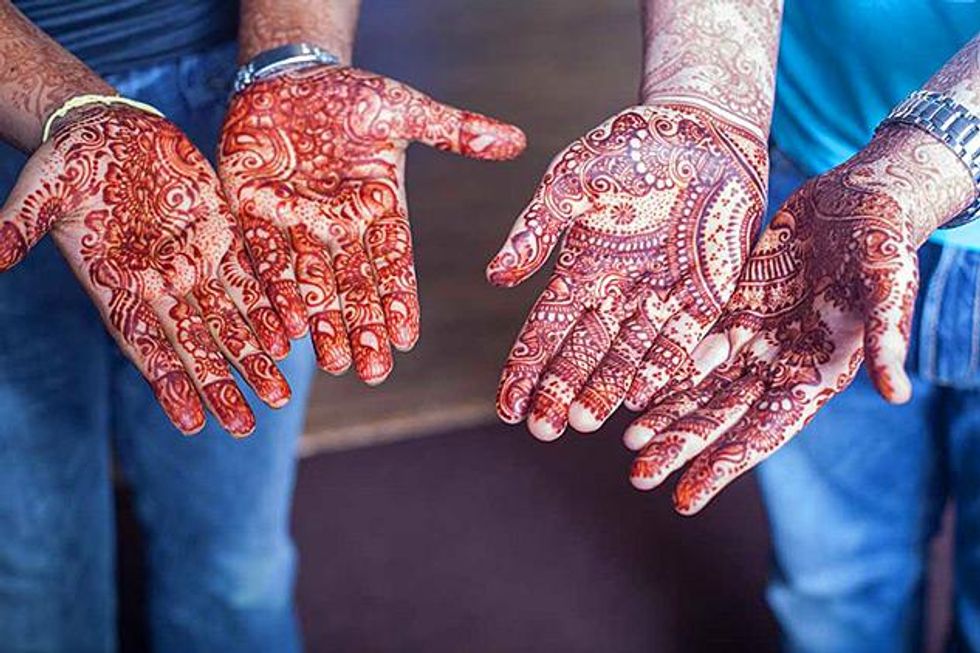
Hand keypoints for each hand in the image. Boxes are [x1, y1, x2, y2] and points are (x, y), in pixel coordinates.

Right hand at [0, 105, 291, 435]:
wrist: (111, 129)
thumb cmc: (69, 161)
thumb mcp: (42, 188)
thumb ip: (20, 224)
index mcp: (117, 285)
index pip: (145, 345)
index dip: (169, 383)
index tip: (192, 423)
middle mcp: (160, 285)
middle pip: (195, 345)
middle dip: (220, 385)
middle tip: (245, 427)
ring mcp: (193, 264)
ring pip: (230, 321)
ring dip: (254, 358)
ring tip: (279, 396)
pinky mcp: (221, 237)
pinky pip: (251, 279)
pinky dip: (270, 307)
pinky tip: (291, 337)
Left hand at [219, 65, 525, 383]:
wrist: (286, 74)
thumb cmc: (349, 93)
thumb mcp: (403, 110)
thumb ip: (455, 132)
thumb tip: (519, 142)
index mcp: (379, 208)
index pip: (393, 262)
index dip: (399, 300)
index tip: (407, 340)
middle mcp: (340, 226)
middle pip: (355, 285)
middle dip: (363, 327)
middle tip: (371, 372)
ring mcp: (296, 223)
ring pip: (312, 282)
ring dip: (323, 324)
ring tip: (334, 363)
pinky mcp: (253, 212)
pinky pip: (265, 257)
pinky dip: (275, 292)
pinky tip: (285, 329)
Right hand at [488, 104, 767, 439]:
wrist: (703, 127)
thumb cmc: (627, 147)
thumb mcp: (569, 181)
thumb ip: (535, 229)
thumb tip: (496, 277)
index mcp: (580, 271)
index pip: (545, 331)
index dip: (525, 369)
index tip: (507, 406)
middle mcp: (616, 295)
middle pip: (583, 355)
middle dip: (560, 391)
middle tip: (542, 428)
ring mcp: (659, 299)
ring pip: (627, 357)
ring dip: (604, 390)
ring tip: (582, 420)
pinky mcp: (704, 295)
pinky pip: (680, 340)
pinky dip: (661, 368)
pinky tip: (641, 396)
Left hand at [624, 126, 973, 513]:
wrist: (858, 197)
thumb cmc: (883, 239)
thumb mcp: (889, 282)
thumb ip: (887, 336)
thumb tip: (898, 394)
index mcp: (817, 372)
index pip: (765, 431)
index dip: (725, 464)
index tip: (685, 499)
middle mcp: (779, 365)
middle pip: (723, 417)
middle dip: (682, 446)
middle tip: (639, 474)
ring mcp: (754, 339)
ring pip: (702, 385)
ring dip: (667, 412)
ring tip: (627, 440)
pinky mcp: (734, 309)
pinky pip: (694, 343)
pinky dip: (666, 366)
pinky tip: (634, 385)